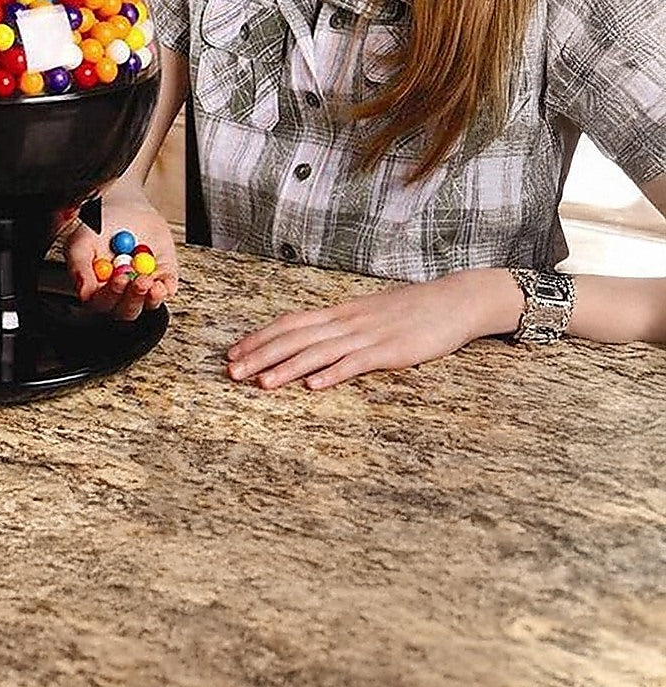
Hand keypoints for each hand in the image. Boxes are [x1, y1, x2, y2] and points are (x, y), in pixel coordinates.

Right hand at [62, 184, 179, 321]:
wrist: (122, 209)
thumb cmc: (99, 229)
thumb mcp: (81, 243)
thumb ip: (79, 267)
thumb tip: (83, 293)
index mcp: (98, 290)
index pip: (102, 304)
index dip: (111, 295)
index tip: (117, 278)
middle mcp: (121, 293)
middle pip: (127, 310)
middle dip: (132, 298)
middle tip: (134, 280)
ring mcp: (143, 287)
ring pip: (149, 304)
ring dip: (150, 298)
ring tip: (146, 279)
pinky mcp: (163, 276)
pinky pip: (169, 288)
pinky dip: (167, 288)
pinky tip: (161, 283)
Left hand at [226, 270, 517, 388]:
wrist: (456, 300)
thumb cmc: (412, 311)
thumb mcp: (369, 314)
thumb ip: (341, 327)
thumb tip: (311, 340)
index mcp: (340, 312)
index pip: (290, 322)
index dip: (259, 337)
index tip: (233, 350)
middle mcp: (348, 321)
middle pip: (295, 337)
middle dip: (260, 354)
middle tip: (231, 371)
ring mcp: (369, 335)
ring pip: (318, 352)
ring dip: (287, 368)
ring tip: (260, 383)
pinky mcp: (392, 351)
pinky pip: (357, 363)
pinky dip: (333, 374)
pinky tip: (313, 386)